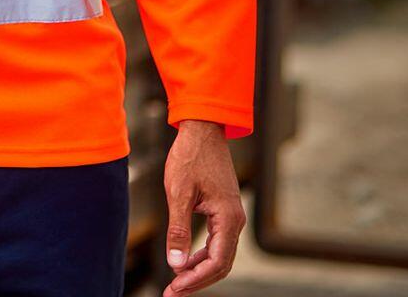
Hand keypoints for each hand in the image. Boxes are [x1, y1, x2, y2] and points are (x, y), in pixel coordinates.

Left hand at [162, 119, 245, 294]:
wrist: (201, 128)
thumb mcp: (178, 193)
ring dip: (198, 270)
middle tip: (173, 293)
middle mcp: (235, 220)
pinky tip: (185, 261)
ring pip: (219, 254)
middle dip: (197, 281)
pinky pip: (216, 241)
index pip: (216, 263)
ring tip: (176, 282)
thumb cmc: (189, 156)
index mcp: (228, 218)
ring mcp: (231, 215)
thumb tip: (176, 265)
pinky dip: (201, 255)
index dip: (195, 280)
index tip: (174, 289)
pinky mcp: (223, 210)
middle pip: (220, 264)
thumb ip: (178, 231)